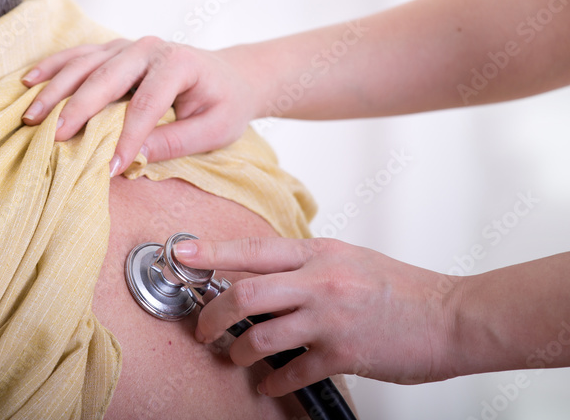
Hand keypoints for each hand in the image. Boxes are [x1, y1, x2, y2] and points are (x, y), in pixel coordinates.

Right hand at [21, 37, 257, 174]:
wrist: (229, 75)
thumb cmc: (223, 104)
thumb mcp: (214, 130)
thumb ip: (176, 142)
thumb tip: (136, 156)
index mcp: (178, 64)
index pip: (146, 104)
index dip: (127, 137)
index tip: (109, 168)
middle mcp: (149, 48)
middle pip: (106, 79)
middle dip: (77, 109)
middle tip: (54, 138)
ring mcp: (126, 45)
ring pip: (84, 64)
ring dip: (54, 89)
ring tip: (30, 116)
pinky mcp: (112, 49)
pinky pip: (76, 56)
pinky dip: (51, 68)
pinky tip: (27, 82)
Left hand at [173, 237, 459, 393]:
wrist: (452, 316)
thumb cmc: (401, 287)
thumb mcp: (347, 257)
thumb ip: (304, 263)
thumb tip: (261, 272)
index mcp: (318, 252)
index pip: (251, 248)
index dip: (209, 251)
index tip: (179, 254)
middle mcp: (319, 281)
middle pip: (243, 294)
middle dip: (211, 314)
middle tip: (202, 328)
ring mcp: (330, 319)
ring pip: (260, 337)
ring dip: (239, 352)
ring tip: (235, 356)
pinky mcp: (344, 354)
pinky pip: (292, 372)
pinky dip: (273, 382)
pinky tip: (270, 384)